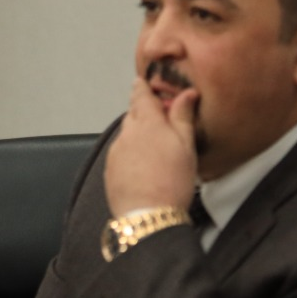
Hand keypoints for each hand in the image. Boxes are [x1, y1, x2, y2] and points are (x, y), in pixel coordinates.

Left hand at [104, 78, 198, 217]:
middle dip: (142, 111)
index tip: (143, 82)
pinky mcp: (110, 168)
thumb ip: (183, 116)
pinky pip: (120, 152)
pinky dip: (131, 152)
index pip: (140, 96)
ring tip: (155, 146)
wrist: (148, 215)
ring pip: (126, 134)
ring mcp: (115, 151)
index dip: (142, 87)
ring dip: (137, 133)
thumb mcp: (185, 145)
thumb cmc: (172, 181)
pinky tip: (144, 164)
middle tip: (158, 115)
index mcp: (146, 123)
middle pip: (132, 114)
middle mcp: (126, 134)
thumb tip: (186, 94)